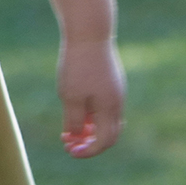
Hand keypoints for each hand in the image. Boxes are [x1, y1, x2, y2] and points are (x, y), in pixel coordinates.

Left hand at [57, 36, 125, 157]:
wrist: (89, 33)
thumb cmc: (78, 65)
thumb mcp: (71, 96)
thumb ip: (74, 120)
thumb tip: (76, 137)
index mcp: (110, 108)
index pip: (103, 142)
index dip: (87, 151)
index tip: (69, 150)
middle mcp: (117, 102)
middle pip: (109, 134)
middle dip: (89, 143)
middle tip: (69, 144)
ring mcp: (116, 91)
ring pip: (107, 120)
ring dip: (89, 129)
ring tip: (68, 128)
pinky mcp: (112, 81)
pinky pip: (105, 106)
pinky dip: (92, 115)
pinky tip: (75, 109)